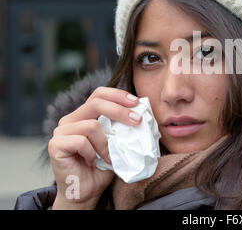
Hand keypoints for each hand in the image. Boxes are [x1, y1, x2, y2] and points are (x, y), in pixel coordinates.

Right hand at [48, 87, 141, 208]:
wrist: (86, 191)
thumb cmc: (102, 167)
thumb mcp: (117, 142)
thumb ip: (123, 127)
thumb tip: (142, 113)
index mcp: (84, 115)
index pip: (99, 94)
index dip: (118, 95)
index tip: (136, 102)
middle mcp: (70, 119)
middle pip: (96, 103)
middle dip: (120, 111)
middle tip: (137, 121)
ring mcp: (61, 131)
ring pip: (91, 125)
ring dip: (106, 143)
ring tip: (109, 157)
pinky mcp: (55, 144)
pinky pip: (81, 141)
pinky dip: (93, 153)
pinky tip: (92, 162)